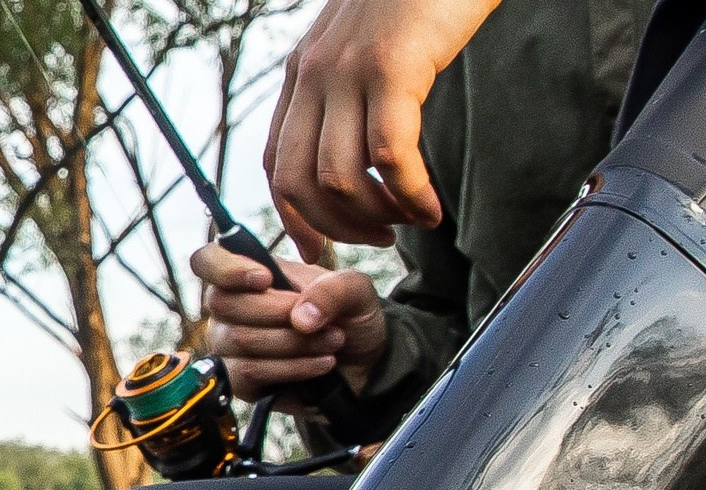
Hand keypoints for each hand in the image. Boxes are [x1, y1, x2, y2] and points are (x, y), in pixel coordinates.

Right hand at [194, 241, 387, 398]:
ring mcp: (231, 346)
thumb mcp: (356, 291)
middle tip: (320, 321)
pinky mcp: (239, 381)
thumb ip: (334, 289)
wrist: (363, 364)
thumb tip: (300, 317)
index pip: (207, 261)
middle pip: (223, 303)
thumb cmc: (350, 318)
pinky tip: (318, 365)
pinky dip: (289, 369)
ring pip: (238, 340)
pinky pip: (246, 373)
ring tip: (332, 343)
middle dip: (277, 312)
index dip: (226, 269)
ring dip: (292, 343)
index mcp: (252, 274)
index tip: (265, 280)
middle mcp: (233, 309)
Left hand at [264, 0, 498, 256]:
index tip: (321, 250)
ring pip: (340, 180)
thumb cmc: (421, 0)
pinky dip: (409, 195)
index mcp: (302, 73)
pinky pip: (389, 157)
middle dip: (337, 229)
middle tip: (378, 240)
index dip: (293, 219)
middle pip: (300, 184)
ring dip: (377, 217)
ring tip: (410, 222)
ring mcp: (349, 71)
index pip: (275, 167)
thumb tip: (354, 152)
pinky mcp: (392, 68)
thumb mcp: (366, 46)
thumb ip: (348, 92)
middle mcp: (314, 74)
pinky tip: (431, 207)